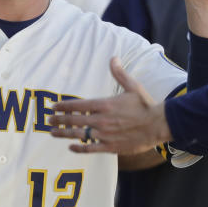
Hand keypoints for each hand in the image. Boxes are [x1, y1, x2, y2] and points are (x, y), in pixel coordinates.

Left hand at [51, 57, 169, 153]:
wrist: (158, 125)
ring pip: (78, 135)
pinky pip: (90, 148)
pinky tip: (71, 147)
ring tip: (53, 132)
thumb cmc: (145, 105)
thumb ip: (119, 73)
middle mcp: (102, 120)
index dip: (63, 106)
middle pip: (74, 120)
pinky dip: (79, 148)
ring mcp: (105, 134)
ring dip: (64, 134)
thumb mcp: (132, 86)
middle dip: (59, 120)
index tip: (53, 107)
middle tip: (48, 120)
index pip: (77, 105)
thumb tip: (113, 58)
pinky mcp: (110, 146)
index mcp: (105, 104)